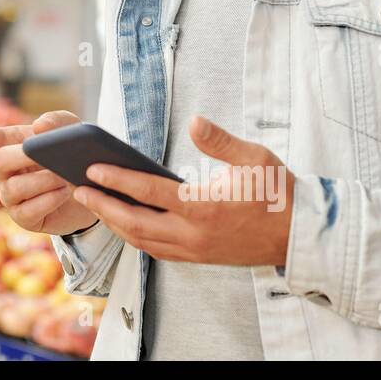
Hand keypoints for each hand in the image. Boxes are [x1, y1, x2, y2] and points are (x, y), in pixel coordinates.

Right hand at [0, 110, 99, 236]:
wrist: (95, 189)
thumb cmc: (75, 155)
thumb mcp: (73, 131)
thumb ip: (58, 122)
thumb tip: (38, 127)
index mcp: (11, 144)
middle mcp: (4, 171)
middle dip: (23, 157)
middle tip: (49, 155)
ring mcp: (11, 197)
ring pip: (13, 188)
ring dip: (42, 181)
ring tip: (65, 177)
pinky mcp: (24, 219)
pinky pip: (27, 210)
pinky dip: (48, 199)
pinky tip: (63, 193)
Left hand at [72, 116, 294, 266]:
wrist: (301, 236)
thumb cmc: (279, 193)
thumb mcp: (256, 159)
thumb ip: (221, 141)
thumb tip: (195, 121)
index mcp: (205, 207)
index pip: (150, 192)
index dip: (118, 180)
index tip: (93, 169)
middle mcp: (194, 234)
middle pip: (135, 223)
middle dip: (103, 205)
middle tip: (79, 188)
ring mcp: (194, 250)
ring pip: (142, 240)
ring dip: (114, 223)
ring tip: (94, 202)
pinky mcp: (198, 258)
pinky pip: (156, 250)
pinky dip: (134, 237)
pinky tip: (122, 221)